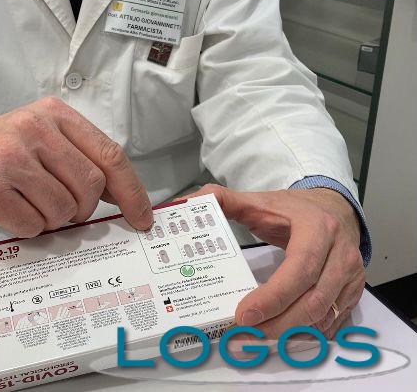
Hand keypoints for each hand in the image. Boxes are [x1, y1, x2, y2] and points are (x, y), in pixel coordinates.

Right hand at [0, 97, 152, 237]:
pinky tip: (13, 211)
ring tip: (31, 205)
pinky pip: (32, 225)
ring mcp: (10, 158)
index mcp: (53, 114)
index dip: (131, 192)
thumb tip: (121, 196)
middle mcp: (33, 130)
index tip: (141, 217)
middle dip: (83, 210)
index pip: (109, 155)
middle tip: (65, 210)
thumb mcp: (40, 138)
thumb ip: (79, 157)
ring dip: (52, 220)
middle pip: (89, 187)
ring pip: (62, 210)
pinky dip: (28, 228)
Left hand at [181, 184, 364, 338]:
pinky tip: (282, 338)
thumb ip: (224, 200)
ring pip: (324, 316)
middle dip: (277, 324)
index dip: (273, 297)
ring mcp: (349, 276)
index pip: (298, 269)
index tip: (243, 315)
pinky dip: (308, 334)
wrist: (335, 209)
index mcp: (317, 229)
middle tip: (243, 335)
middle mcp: (340, 255)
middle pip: (312, 301)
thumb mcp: (261, 200)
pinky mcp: (352, 292)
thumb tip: (189, 202)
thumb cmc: (294, 210)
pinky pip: (334, 322)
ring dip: (290, 334)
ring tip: (256, 341)